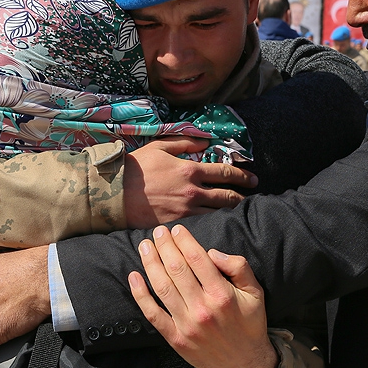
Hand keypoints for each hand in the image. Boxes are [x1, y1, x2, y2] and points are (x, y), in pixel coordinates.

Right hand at [123, 137, 256, 228]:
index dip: (242, 176)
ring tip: (238, 211)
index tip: (252, 178)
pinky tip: (218, 223)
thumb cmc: (136, 167)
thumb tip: (205, 142)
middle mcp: (192, 192)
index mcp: (190, 170)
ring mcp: (185, 211)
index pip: (225, 173)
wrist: (115, 193)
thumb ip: (185, 143)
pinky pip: (202, 225)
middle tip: (251, 195)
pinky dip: (213, 223)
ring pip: (217, 213)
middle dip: (242, 196)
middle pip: (226, 196)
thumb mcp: (160, 147)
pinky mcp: (176, 225)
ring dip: (230, 211)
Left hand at [129, 225, 277, 367]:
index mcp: (222, 294)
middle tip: (158, 232)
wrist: (245, 364)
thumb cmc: (249, 323)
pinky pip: (153, 314)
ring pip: (162, 287)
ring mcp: (187, 325)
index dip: (184, 240)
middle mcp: (203, 309)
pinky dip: (141, 294)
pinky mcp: (175, 339)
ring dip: (151, 263)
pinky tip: (134, 276)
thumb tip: (211, 252)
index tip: (177, 230)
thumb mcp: (255, 291)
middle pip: (177, 269)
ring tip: (145, 246)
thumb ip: (238, 266)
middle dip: (165, 246)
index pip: (197, 259)